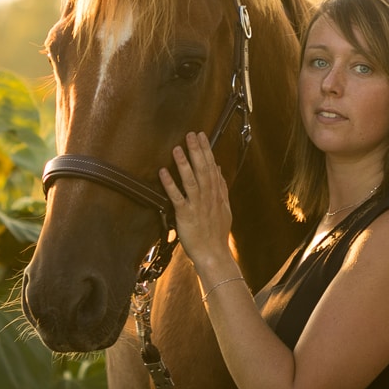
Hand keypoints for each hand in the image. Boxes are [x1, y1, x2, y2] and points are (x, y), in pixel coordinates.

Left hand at [158, 132, 233, 271]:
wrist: (213, 253)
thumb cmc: (217, 233)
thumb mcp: (225, 207)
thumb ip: (221, 187)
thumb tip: (219, 169)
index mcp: (216, 194)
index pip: (212, 167)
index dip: (206, 150)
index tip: (202, 135)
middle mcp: (208, 197)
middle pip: (203, 170)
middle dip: (197, 151)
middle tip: (191, 134)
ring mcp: (197, 205)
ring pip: (191, 181)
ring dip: (184, 164)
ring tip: (177, 148)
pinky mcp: (185, 215)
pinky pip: (176, 197)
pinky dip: (170, 184)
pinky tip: (164, 172)